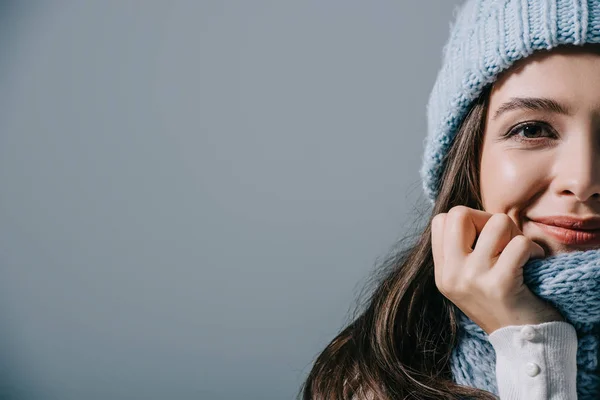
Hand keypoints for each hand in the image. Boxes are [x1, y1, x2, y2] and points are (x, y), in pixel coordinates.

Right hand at [431, 206, 564, 334]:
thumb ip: (462, 251)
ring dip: (515, 233)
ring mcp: (473, 279)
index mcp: (442, 273)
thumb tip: (471, 215)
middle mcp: (452, 275)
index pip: (442, 220)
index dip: (468, 221)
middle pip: (460, 213)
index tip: (484, 240)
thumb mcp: (468, 281)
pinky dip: (533, 249)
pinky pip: (519, 243)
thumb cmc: (502, 305)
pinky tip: (534, 262)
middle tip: (502, 240)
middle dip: (487, 218)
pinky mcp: (501, 284)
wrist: (522, 345)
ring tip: (520, 252)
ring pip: (497, 222)